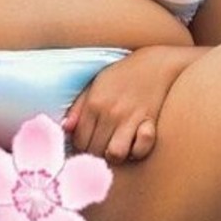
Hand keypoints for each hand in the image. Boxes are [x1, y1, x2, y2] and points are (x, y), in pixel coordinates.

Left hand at [63, 45, 202, 162]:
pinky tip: (134, 144)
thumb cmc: (122, 76)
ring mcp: (130, 118)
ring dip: (114, 156)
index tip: (88, 143)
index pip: (79, 140)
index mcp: (93, 103)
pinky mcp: (149, 122)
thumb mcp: (95, 85)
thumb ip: (78, 107)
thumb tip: (65, 129)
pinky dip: (137, 152)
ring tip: (116, 148)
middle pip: (94, 150)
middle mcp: (110, 112)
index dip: (81, 147)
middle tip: (101, 147)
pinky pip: (140, 150)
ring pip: (114, 154)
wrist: (156, 64)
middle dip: (95, 153)